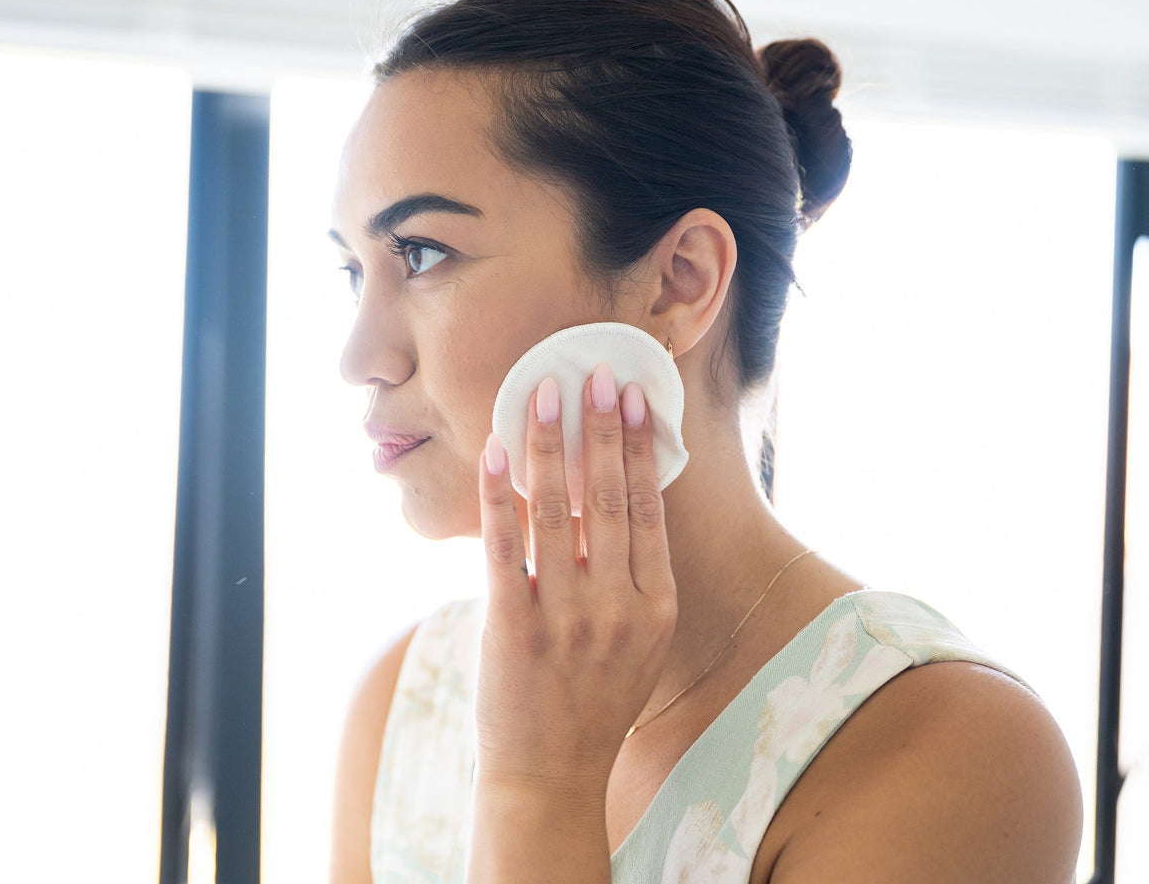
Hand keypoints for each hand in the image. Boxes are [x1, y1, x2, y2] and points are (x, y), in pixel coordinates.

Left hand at [475, 363, 677, 794]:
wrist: (551, 776)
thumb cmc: (593, 702)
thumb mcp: (637, 643)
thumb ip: (633, 578)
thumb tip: (620, 498)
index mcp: (655, 605)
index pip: (648, 507)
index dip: (639, 446)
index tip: (633, 397)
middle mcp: (618, 607)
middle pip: (610, 496)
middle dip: (602, 427)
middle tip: (594, 373)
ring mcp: (566, 618)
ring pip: (559, 510)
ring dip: (552, 444)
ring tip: (544, 393)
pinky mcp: (514, 628)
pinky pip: (504, 548)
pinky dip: (497, 495)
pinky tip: (494, 452)